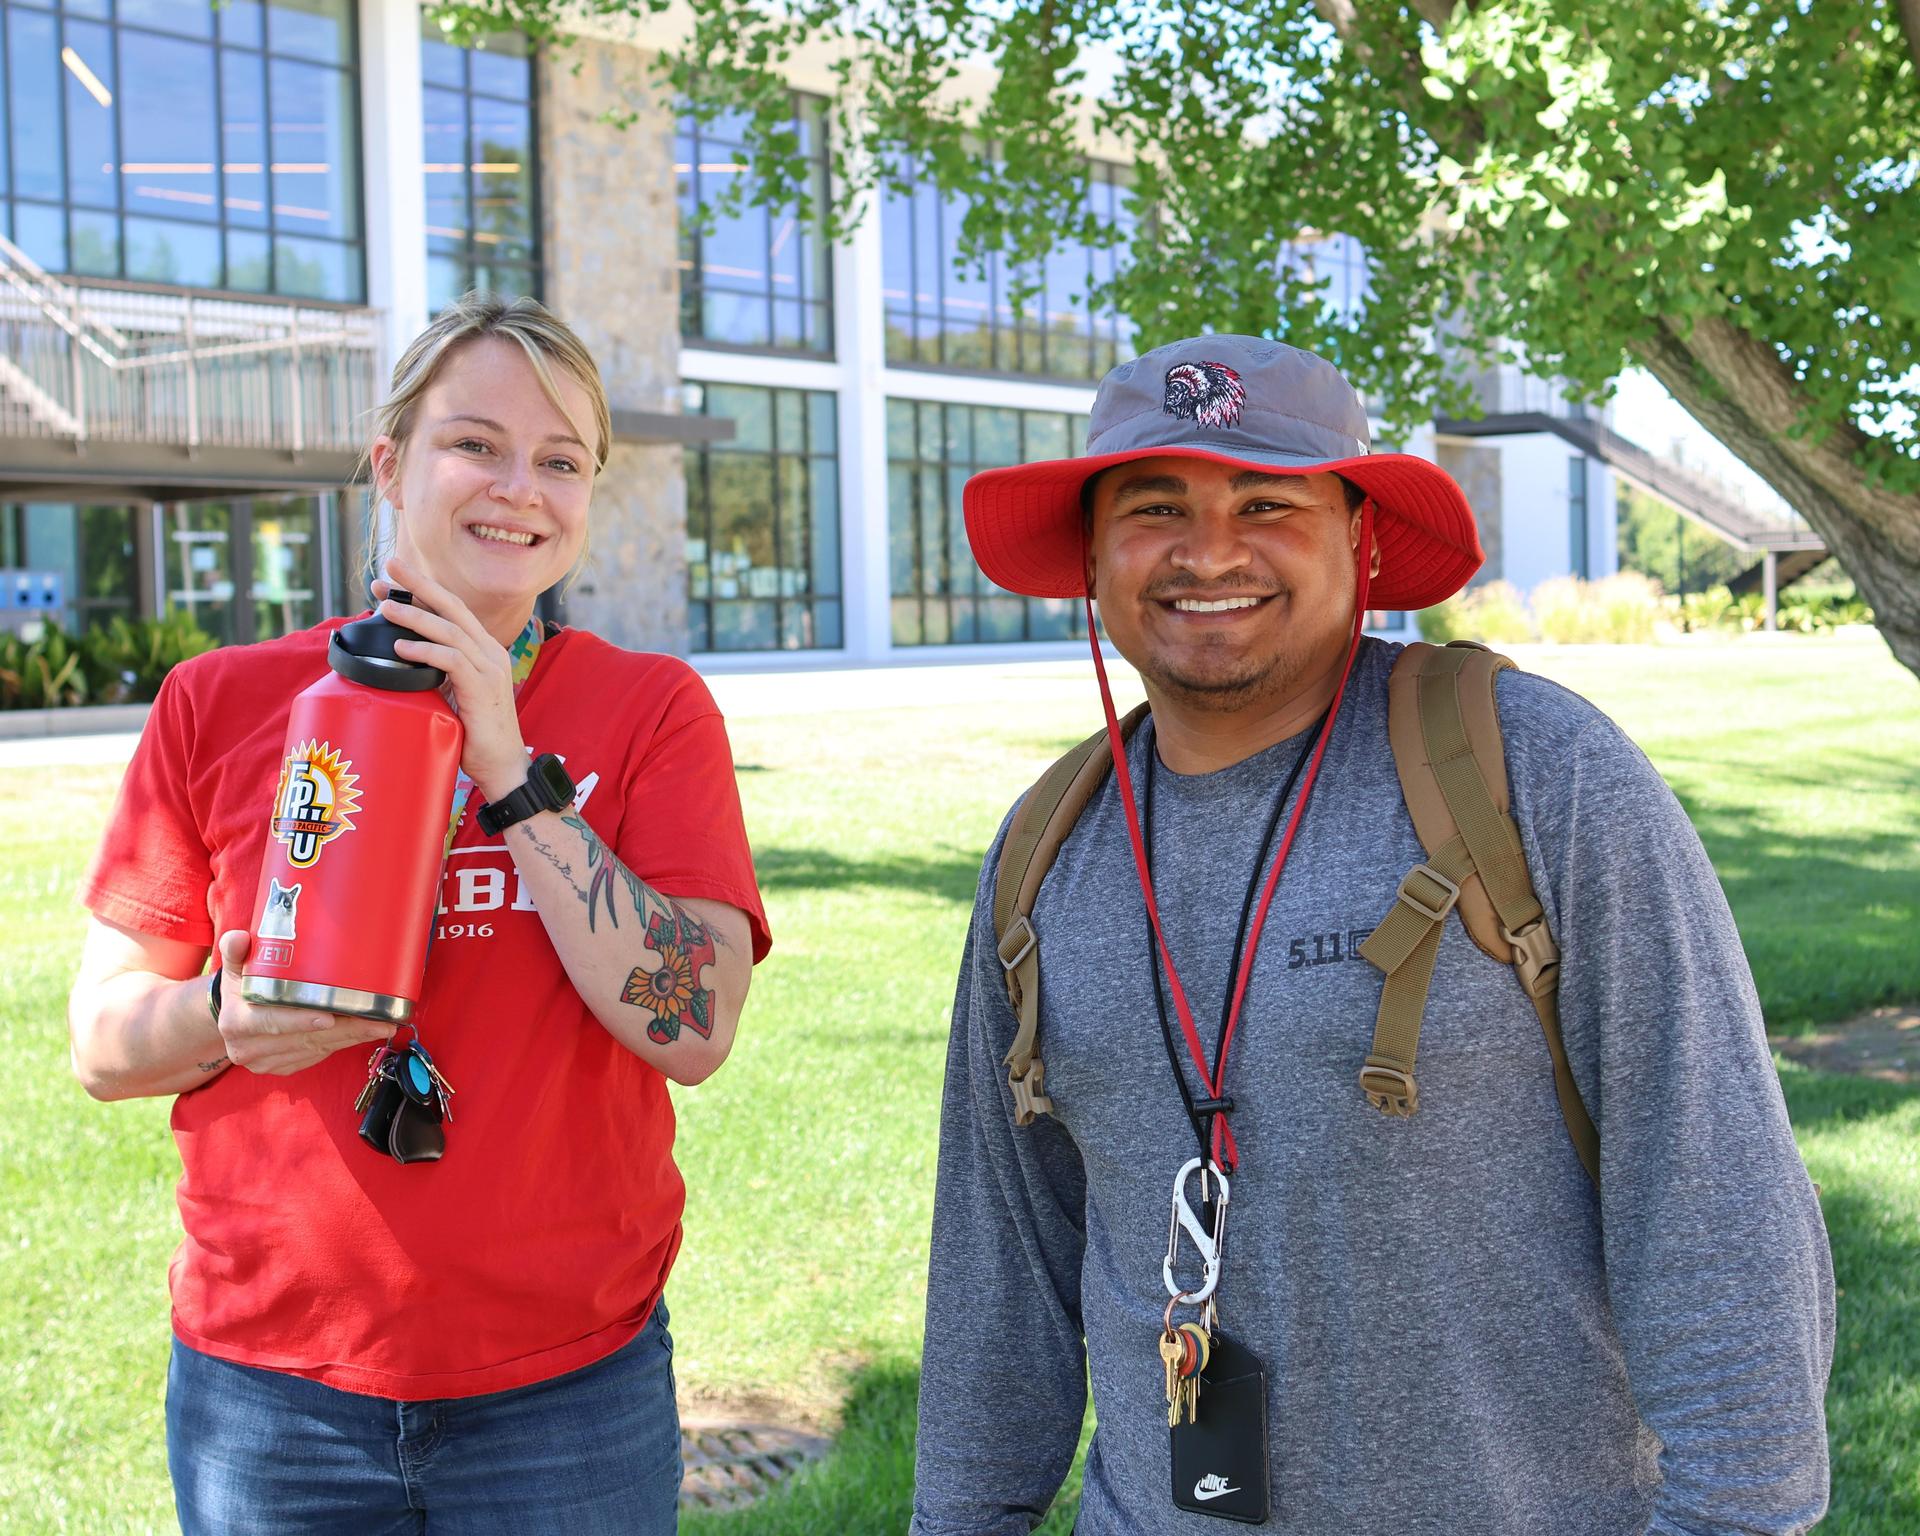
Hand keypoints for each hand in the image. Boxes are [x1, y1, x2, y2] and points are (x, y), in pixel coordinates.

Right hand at [213, 930, 392, 1074]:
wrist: (231, 1015)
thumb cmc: (241, 986)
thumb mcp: (236, 966)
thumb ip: (236, 951)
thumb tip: (238, 938)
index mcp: (237, 1023)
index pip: (273, 1023)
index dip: (301, 1021)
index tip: (330, 1017)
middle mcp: (249, 1048)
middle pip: (306, 1039)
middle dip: (346, 1030)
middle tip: (379, 1021)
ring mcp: (266, 1062)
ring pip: (317, 1050)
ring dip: (351, 1038)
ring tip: (381, 1025)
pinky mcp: (282, 1068)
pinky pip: (317, 1056)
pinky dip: (341, 1044)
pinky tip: (362, 1032)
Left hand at [374, 560, 528, 797]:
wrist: (502, 766)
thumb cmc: (475, 734)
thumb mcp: (453, 694)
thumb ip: (436, 672)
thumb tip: (402, 658)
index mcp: (484, 650)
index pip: (452, 610)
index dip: (422, 591)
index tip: (391, 581)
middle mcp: (490, 652)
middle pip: (453, 607)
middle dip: (419, 585)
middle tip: (389, 568)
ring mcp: (490, 668)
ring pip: (450, 629)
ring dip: (415, 616)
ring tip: (384, 608)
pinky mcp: (483, 687)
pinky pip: (452, 659)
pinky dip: (425, 650)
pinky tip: (401, 647)